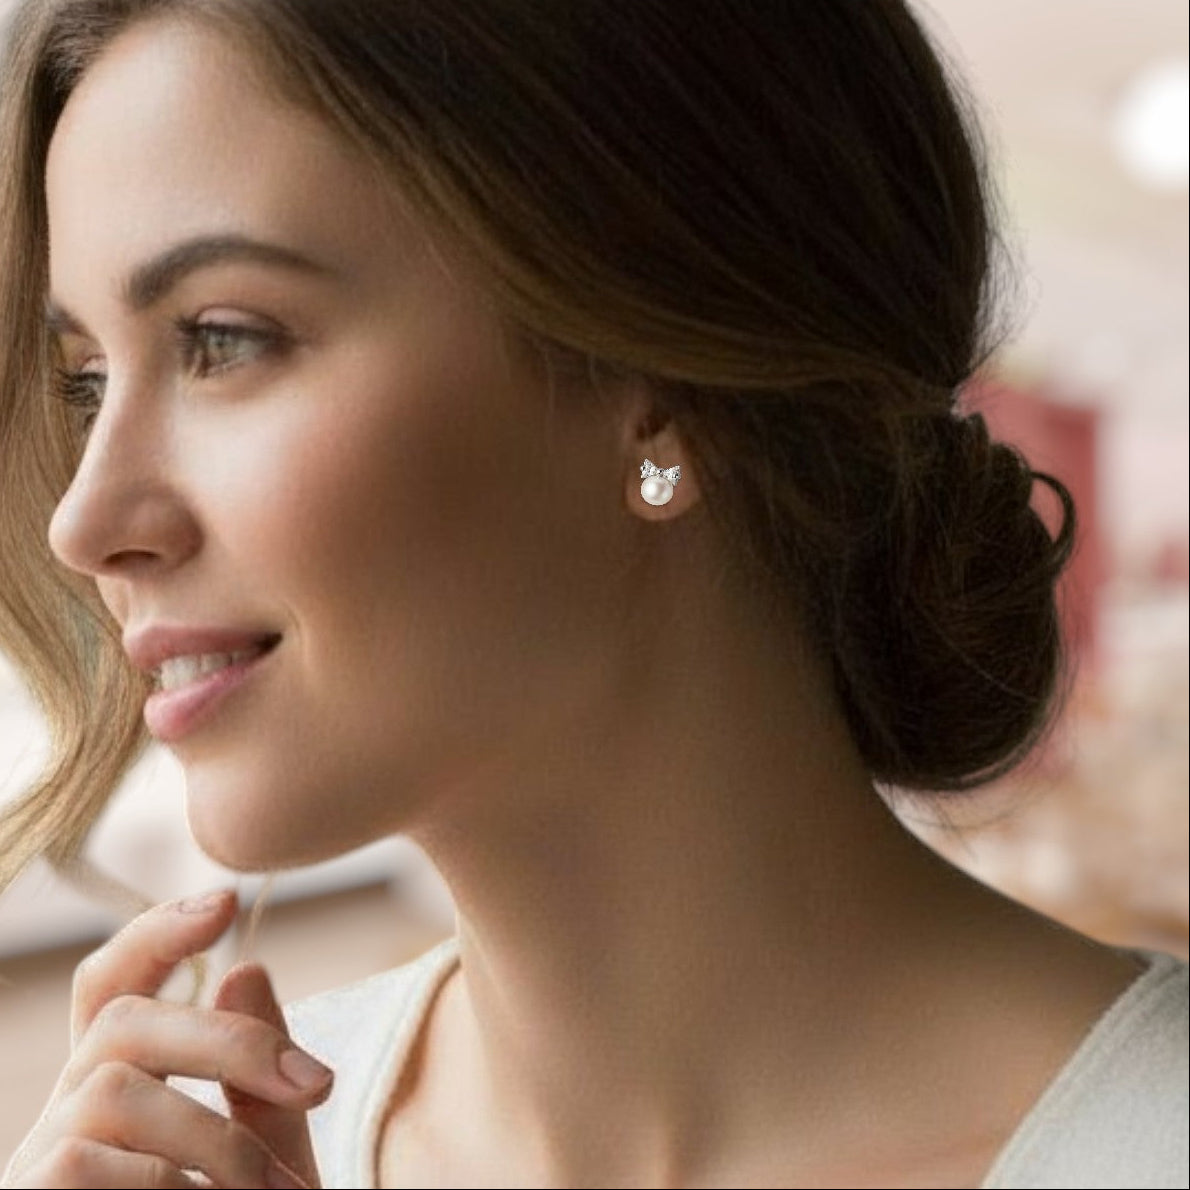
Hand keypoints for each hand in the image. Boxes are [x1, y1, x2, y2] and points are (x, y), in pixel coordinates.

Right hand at [1, 891, 331, 1187]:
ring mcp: (34, 1166)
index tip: (226, 900)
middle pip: (120, 1023)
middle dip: (226, 1042)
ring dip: (218, 1142)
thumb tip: (244, 967)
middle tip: (318, 1084)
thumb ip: (256, 1088)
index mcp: (115, 1101)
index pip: (109, 992)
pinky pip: (83, 1165)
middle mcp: (62, 1122)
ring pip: (113, 1095)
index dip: (154, 936)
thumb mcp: (260, 1166)